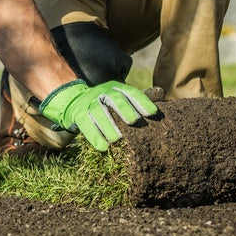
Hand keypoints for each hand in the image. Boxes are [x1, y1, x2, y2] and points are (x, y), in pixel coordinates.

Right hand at [39, 80, 158, 151]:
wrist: (73, 100)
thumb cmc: (105, 103)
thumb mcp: (120, 96)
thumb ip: (139, 97)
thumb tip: (162, 92)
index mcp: (115, 88)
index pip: (130, 92)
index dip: (141, 101)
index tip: (152, 113)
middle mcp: (102, 93)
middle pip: (114, 99)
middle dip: (124, 109)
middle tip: (133, 121)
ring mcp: (89, 103)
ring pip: (98, 112)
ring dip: (108, 125)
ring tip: (117, 139)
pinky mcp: (78, 115)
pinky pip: (86, 125)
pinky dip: (94, 136)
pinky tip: (103, 147)